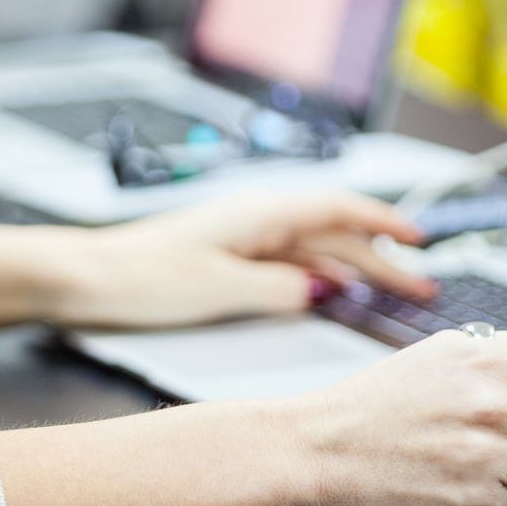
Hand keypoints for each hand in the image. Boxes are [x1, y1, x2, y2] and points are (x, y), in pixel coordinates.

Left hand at [57, 190, 434, 329]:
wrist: (85, 279)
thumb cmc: (141, 277)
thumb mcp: (221, 290)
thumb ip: (281, 291)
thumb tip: (323, 293)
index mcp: (261, 214)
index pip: (341, 210)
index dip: (385, 224)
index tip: (420, 242)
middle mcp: (257, 219)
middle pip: (335, 234)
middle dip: (381, 258)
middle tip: (421, 286)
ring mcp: (244, 238)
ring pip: (315, 250)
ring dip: (354, 269)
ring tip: (391, 292)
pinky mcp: (229, 259)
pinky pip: (290, 264)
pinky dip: (320, 278)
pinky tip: (332, 295)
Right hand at [281, 330, 506, 505]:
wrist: (319, 451)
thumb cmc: (372, 406)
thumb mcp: (439, 354)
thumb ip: (500, 356)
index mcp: (492, 363)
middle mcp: (494, 407)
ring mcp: (486, 459)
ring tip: (492, 465)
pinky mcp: (473, 505)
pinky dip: (503, 503)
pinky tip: (469, 484)